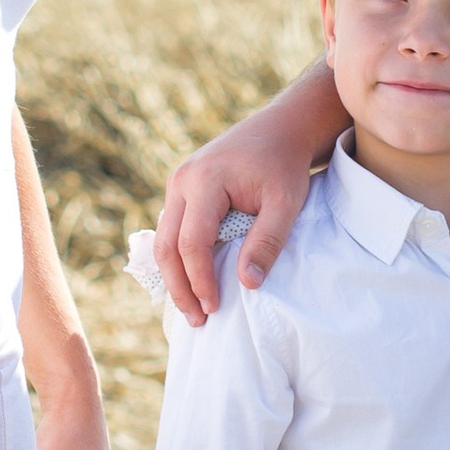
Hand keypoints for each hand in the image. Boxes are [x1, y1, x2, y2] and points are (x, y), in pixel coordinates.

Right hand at [152, 73, 340, 325]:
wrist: (280, 129)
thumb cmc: (285, 165)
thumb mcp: (286, 203)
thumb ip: (267, 241)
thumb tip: (248, 285)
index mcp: (205, 181)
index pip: (192, 242)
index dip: (200, 279)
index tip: (214, 307)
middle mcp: (183, 180)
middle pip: (167, 245)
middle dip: (179, 287)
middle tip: (197, 319)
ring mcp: (178, 183)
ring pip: (164, 239)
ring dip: (176, 276)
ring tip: (194, 308)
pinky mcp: (182, 189)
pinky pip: (172, 229)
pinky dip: (179, 259)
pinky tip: (194, 282)